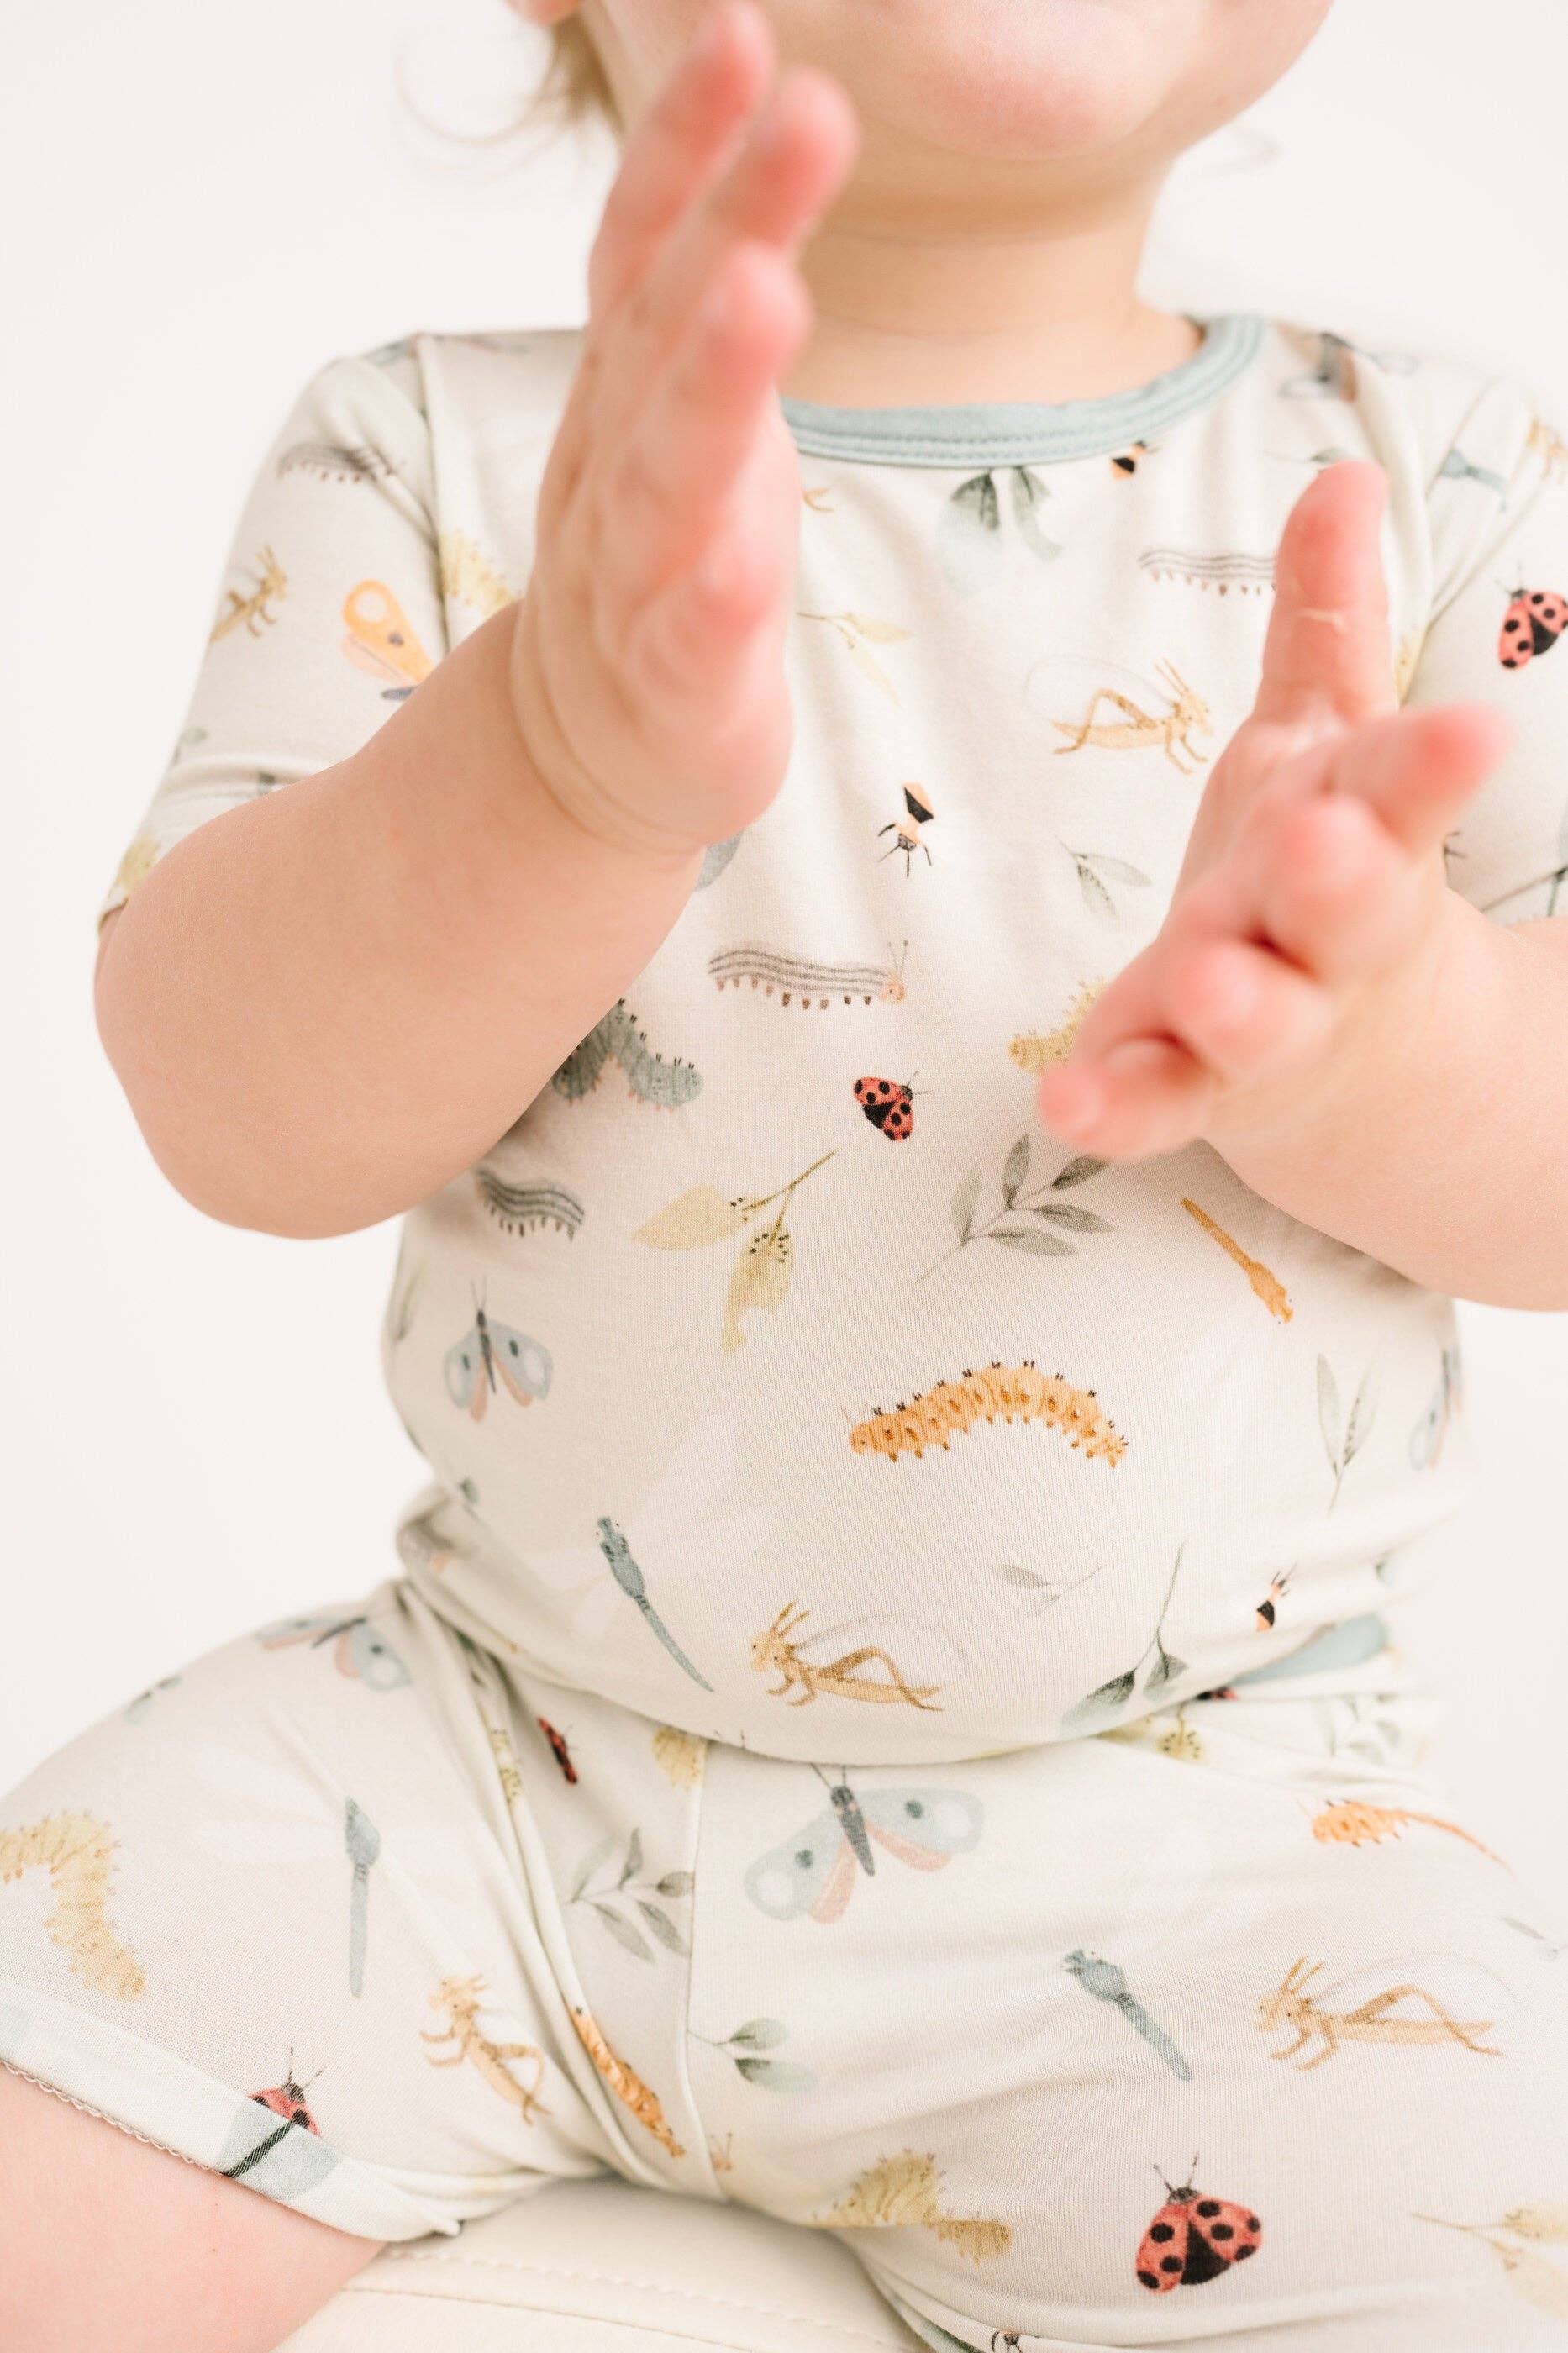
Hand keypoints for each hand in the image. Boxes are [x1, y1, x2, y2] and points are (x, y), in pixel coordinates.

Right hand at [507, 0, 858, 862]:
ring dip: (713, 385)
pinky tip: (742, 564)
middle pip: (667, 334)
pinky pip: (687, 641)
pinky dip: (710, 603)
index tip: (745, 34)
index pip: (645, 247)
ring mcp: (635, 577)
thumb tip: (779, 101)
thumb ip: (709, 271)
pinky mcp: (672, 687)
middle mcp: (620, 463)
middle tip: (810, 112)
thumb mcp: (682, 402)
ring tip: (763, 294)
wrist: (592, 744)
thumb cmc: (666, 556)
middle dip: (729, 221)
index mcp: (629, 389)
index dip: (688, 144)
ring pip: (668, 477)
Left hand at [1034, 459, 1512, 1162]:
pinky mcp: (1188, 1089)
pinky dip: (1116, 1105)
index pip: (1403, 787)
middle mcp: (1317, 934)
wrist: (1345, 1058)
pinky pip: (1153, 1102)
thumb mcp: (1328, 742)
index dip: (1432, 763)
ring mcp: (1258, 1023)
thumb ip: (1329, 624)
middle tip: (1328, 847)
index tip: (1474, 732)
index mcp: (1360, 831)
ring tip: (1205, 987)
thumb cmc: (1318, 868)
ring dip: (1234, 1004)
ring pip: (1256, 1019)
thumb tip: (1345, 473)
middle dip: (1338, 879)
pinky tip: (1068, 1102)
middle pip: (1343, 909)